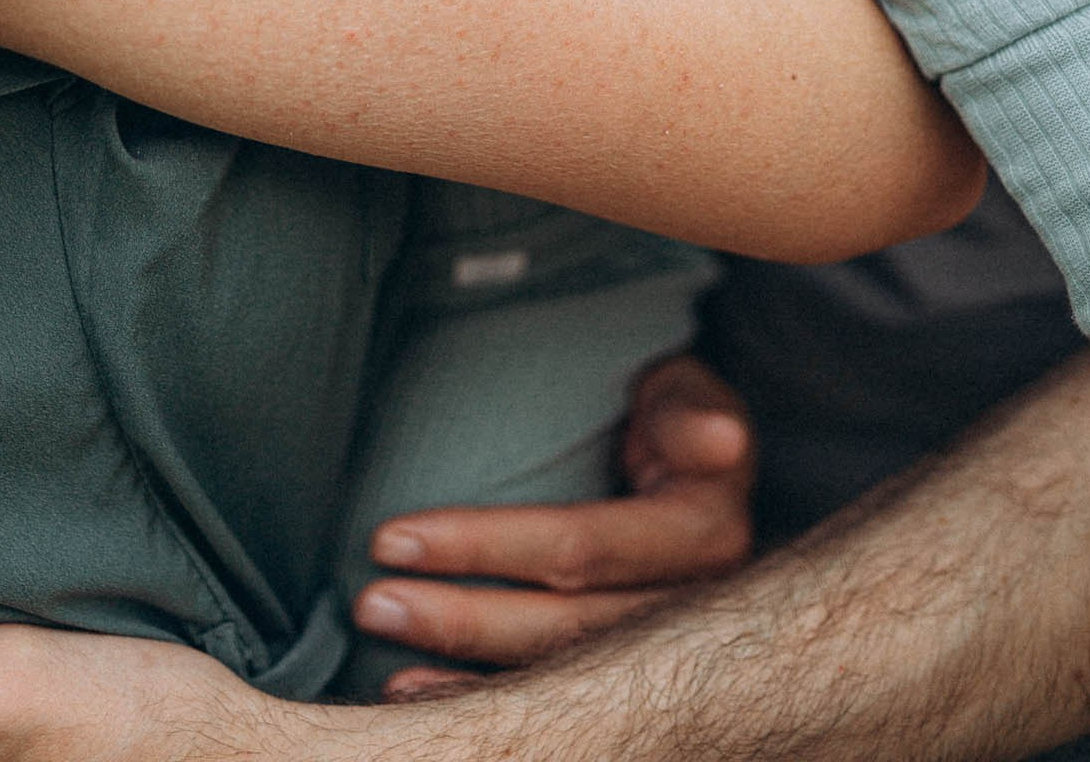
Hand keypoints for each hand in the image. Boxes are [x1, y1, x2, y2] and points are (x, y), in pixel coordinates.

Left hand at [352, 354, 754, 697]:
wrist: (706, 466)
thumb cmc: (680, 415)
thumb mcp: (692, 394)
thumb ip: (691, 414)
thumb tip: (721, 441)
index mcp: (703, 536)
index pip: (576, 547)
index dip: (483, 546)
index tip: (390, 538)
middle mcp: (689, 609)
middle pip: (559, 627)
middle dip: (458, 617)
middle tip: (368, 601)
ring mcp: (662, 649)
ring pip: (555, 672)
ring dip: (462, 663)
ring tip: (382, 641)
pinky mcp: (633, 669)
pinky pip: (556, 691)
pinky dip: (482, 694)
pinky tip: (415, 695)